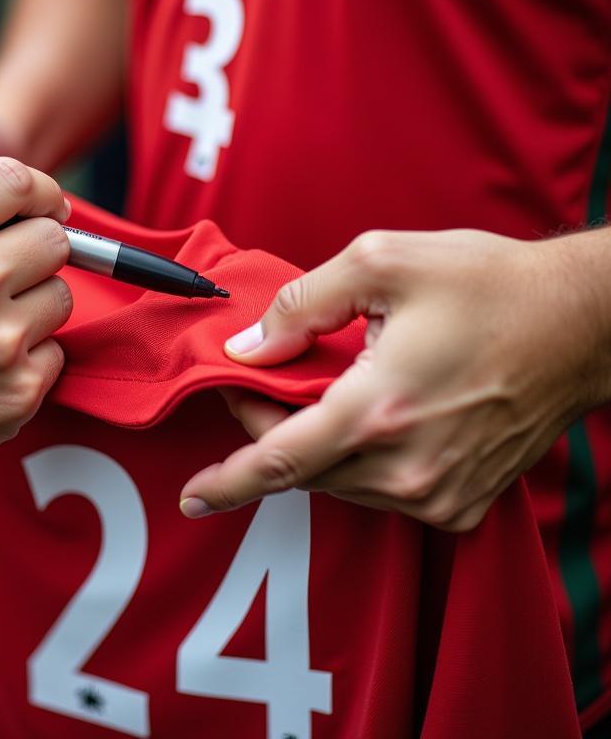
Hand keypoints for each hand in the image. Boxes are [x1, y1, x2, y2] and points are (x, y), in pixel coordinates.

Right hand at [0, 157, 73, 502]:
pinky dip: (27, 360)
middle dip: (36, 248)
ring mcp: (0, 337)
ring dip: (32, 307)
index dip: (38, 190)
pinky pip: (52, 356)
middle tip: (13, 268)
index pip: (15, 180)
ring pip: (58, 298)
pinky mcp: (18, 391)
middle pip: (52, 239)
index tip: (42, 203)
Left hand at [180, 228, 610, 530]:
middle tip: (258, 385)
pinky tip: (367, 416)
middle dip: (267, 433)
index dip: (227, 482)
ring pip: (339, 484)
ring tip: (315, 391)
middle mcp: (407, 468)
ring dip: (312, 446)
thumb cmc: (487, 284)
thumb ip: (300, 305)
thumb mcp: (381, 262)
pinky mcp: (462, 503)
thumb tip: (248, 347)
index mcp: (379, 410)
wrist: (578, 323)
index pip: (278, 462)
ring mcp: (439, 494)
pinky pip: (382, 493)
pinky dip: (356, 461)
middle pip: (303, 470)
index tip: (191, 495)